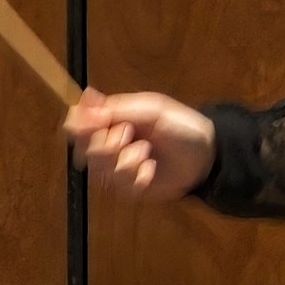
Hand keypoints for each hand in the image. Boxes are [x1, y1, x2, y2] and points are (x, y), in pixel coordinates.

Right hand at [63, 90, 215, 201]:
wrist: (206, 156)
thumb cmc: (181, 126)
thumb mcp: (151, 111)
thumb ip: (118, 108)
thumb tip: (85, 97)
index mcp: (112, 121)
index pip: (78, 124)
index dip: (79, 125)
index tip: (94, 124)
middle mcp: (110, 144)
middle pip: (85, 150)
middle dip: (104, 145)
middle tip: (127, 135)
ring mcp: (118, 168)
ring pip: (99, 171)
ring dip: (122, 162)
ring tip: (146, 153)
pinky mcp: (130, 188)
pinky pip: (120, 187)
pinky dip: (136, 177)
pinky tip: (151, 169)